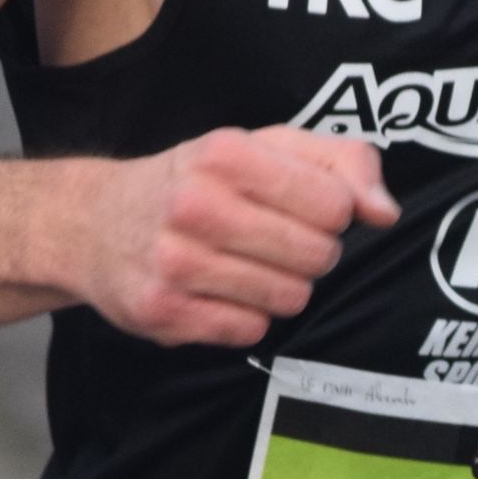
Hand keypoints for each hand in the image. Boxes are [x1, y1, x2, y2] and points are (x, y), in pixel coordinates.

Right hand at [80, 125, 396, 345]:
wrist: (92, 223)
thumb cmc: (196, 182)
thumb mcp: (265, 147)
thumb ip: (341, 163)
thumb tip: (385, 212)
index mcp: (225, 153)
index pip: (335, 204)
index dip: (332, 213)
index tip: (306, 210)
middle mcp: (195, 205)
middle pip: (317, 256)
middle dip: (311, 254)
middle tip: (277, 243)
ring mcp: (174, 262)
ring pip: (288, 299)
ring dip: (281, 288)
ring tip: (247, 266)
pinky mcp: (162, 311)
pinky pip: (250, 331)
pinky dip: (246, 318)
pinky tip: (219, 292)